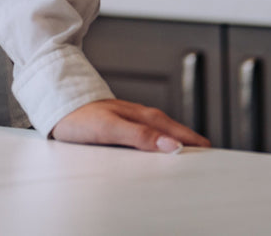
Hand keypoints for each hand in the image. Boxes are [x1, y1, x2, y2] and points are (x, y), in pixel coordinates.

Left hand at [51, 99, 209, 152]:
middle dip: (195, 147)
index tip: (214, 162)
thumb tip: (172, 145)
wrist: (56, 105)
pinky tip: (162, 155)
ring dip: (180, 147)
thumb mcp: (109, 128)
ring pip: (166, 135)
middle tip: (212, 165)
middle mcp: (144, 118)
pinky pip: (152, 138)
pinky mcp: (125, 128)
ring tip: (193, 163)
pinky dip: (163, 147)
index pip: (182, 135)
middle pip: (178, 134)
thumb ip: (140, 136)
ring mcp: (135, 122)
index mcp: (146, 118)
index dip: (198, 147)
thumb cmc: (79, 117)